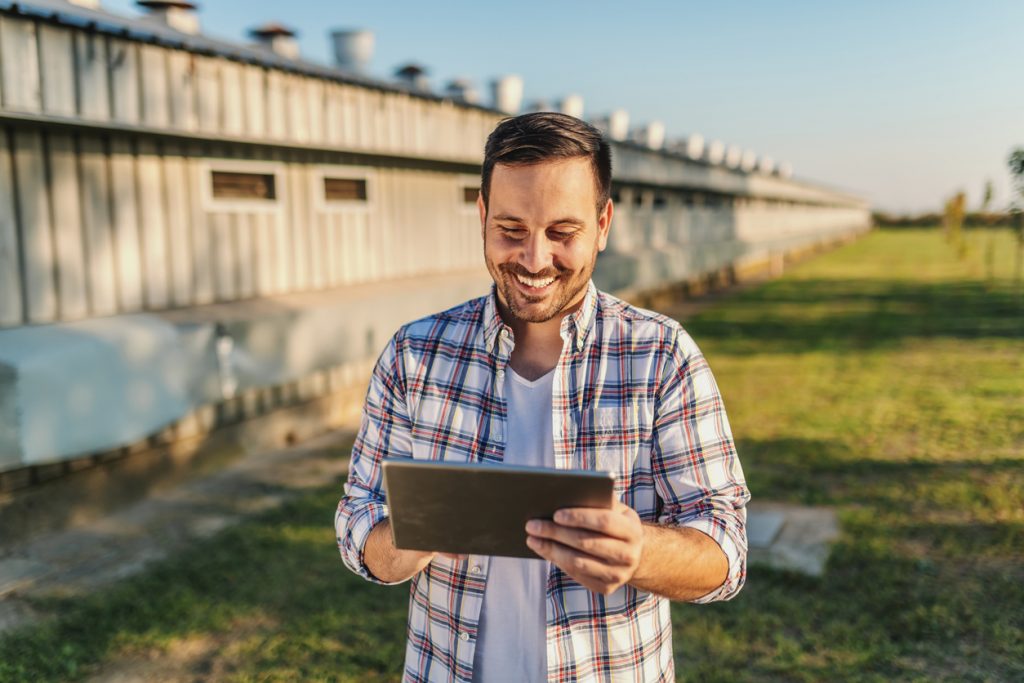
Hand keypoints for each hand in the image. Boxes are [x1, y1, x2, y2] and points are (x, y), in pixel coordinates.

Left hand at [525, 501, 643, 594]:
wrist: (634, 555)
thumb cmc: (616, 524)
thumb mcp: (615, 509)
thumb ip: (598, 500)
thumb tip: (566, 491)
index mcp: (632, 530)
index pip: (604, 522)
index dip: (579, 517)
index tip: (555, 513)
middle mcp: (629, 555)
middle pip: (587, 543)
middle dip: (556, 533)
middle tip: (532, 524)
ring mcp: (618, 575)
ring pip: (578, 562)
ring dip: (551, 550)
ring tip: (532, 538)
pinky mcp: (605, 588)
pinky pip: (576, 575)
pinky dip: (557, 562)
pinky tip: (544, 550)